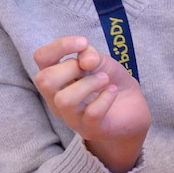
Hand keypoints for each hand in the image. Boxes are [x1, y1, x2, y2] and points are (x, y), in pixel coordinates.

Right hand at [33, 35, 150, 172]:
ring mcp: (71, 118)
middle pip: (43, 80)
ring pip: (64, 100)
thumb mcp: (98, 59)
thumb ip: (88, 54)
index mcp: (55, 77)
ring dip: (89, 83)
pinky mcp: (90, 129)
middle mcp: (56, 99)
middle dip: (70, 67)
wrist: (132, 104)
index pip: (41, 57)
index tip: (83, 42)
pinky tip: (113, 91)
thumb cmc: (107, 79)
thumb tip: (85, 61)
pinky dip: (106, 97)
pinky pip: (92, 113)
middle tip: (91, 68)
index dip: (60, 46)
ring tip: (105, 79)